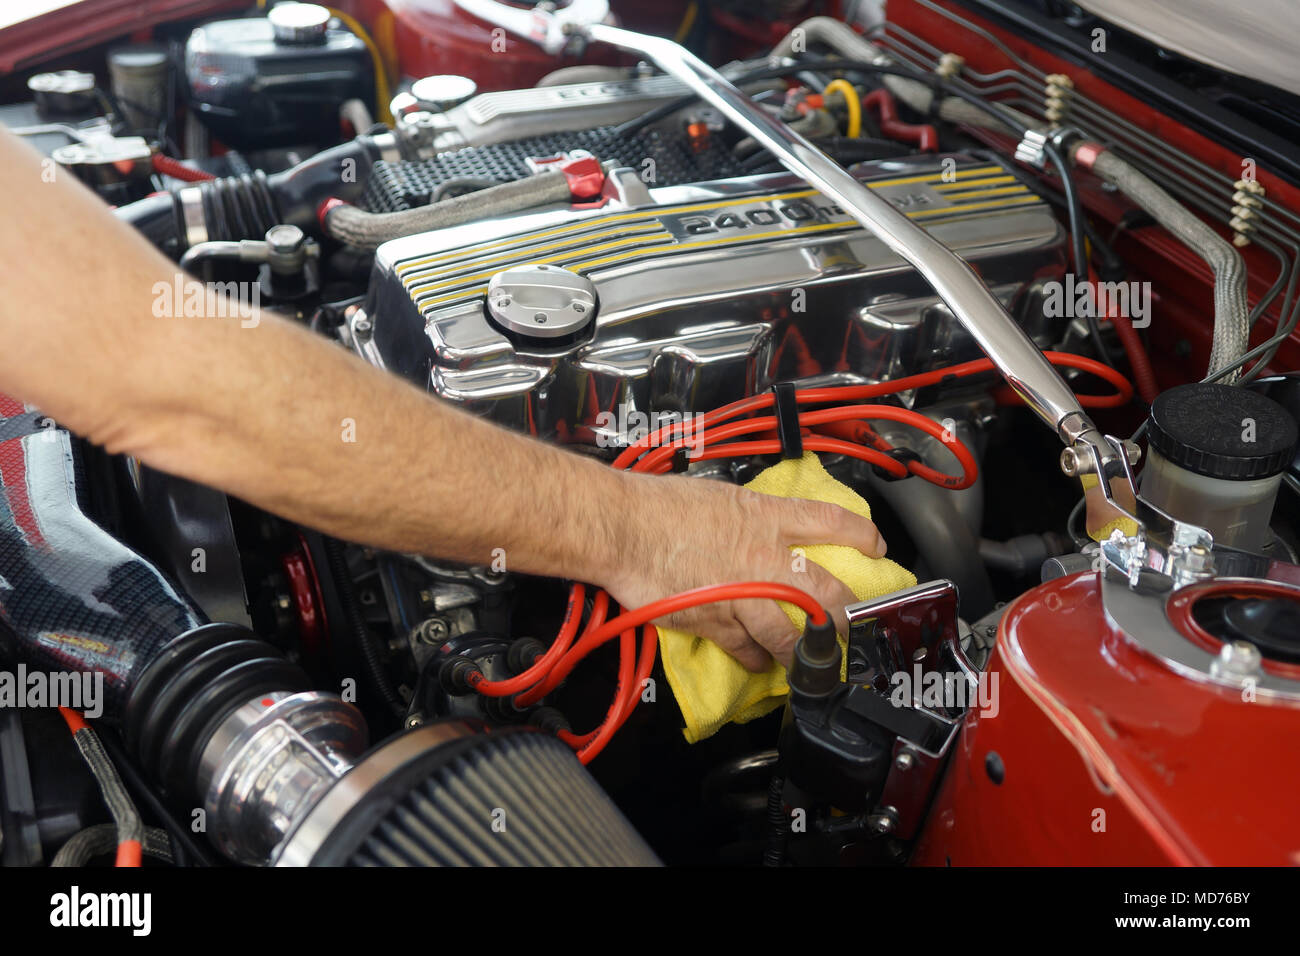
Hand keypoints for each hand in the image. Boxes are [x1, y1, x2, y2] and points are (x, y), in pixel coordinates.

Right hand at [599, 473, 886, 671]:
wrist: (624, 529)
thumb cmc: (661, 505)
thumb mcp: (718, 495)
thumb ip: (747, 513)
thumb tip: (756, 521)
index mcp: (767, 519)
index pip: (832, 524)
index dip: (862, 536)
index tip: (876, 547)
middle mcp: (764, 560)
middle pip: (826, 594)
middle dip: (847, 616)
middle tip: (855, 627)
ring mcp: (744, 597)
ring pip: (790, 636)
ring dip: (805, 652)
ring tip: (814, 662)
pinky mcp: (716, 623)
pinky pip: (746, 649)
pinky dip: (756, 660)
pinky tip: (762, 665)